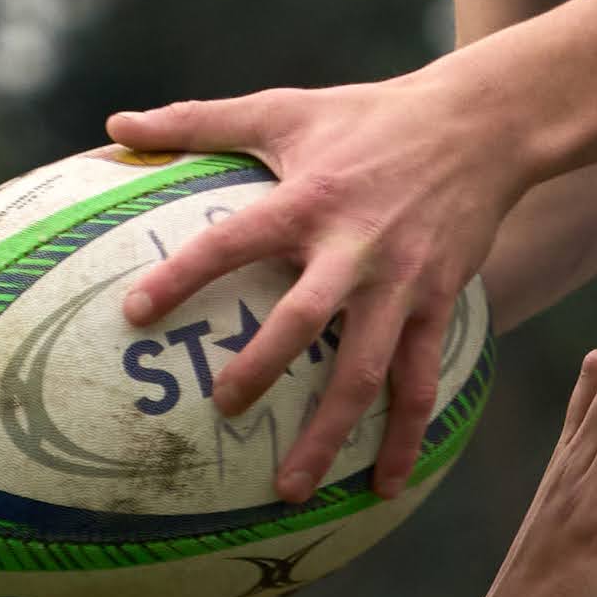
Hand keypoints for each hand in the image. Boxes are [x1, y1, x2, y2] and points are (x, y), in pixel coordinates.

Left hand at [109, 59, 546, 499]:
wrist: (481, 126)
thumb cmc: (368, 115)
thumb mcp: (285, 108)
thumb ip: (198, 121)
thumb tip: (115, 120)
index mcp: (308, 200)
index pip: (232, 240)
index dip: (184, 275)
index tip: (135, 314)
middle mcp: (354, 248)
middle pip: (304, 320)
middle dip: (264, 368)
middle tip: (224, 411)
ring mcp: (401, 283)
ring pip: (365, 370)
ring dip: (331, 432)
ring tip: (292, 488)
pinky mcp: (437, 304)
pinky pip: (420, 380)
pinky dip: (405, 435)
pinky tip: (384, 482)